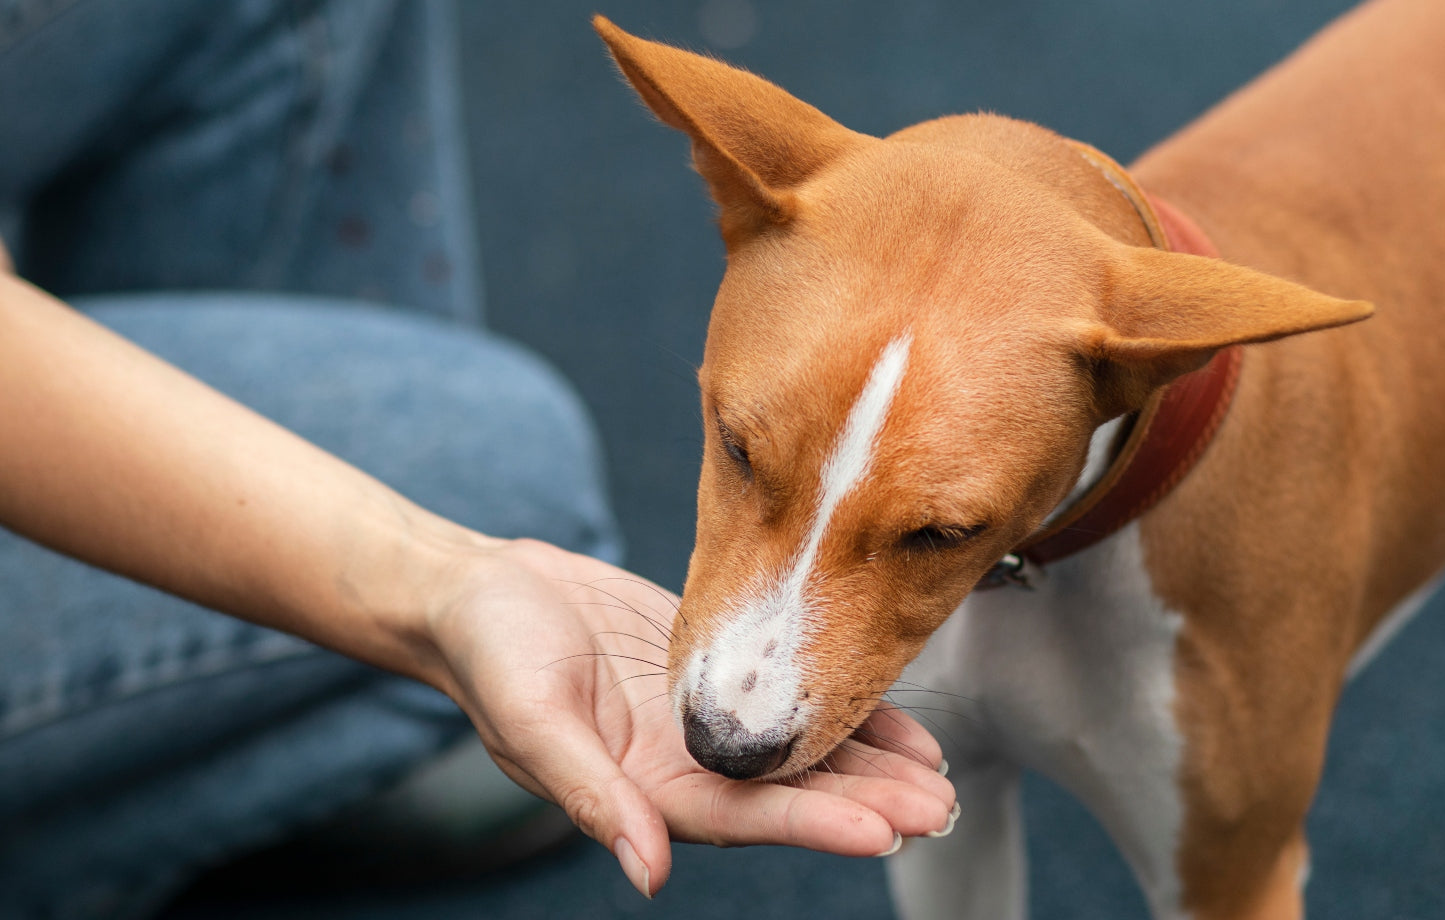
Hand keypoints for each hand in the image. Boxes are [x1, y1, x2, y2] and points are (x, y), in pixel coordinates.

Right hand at [424, 538, 955, 897]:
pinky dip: (840, 705)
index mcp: (646, 788)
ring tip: (938, 772)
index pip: (748, 816)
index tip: (886, 829)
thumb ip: (593, 797)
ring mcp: (703, 719)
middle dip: (868, 801)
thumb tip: (646, 875)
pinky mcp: (713, 668)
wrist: (482, 591)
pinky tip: (892, 715)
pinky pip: (787, 691)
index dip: (817, 824)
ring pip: (800, 749)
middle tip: (939, 804)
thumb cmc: (491, 654)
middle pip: (792, 792)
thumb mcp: (532, 722)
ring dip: (869, 763)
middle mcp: (687, 763)